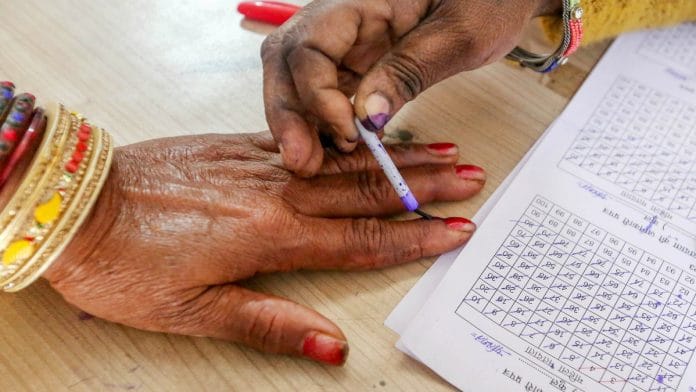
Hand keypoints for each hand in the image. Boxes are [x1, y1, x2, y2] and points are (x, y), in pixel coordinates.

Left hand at [43, 132, 484, 364]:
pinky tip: (365, 134)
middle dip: (423, 187)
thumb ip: (268, 324)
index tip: (455, 230)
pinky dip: (344, 139)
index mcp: (271, 236)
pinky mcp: (239, 145)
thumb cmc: (128, 264)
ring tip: (439, 150)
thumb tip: (329, 346)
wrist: (80, 204)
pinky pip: (307, 140)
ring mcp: (260, 163)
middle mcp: (276, 193)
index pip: (361, 240)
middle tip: (471, 178)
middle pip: (365, 191)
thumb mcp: (195, 312)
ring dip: (395, 157)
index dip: (414, 237)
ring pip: (343, 161)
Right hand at [262, 0, 560, 175]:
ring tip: (311, 164)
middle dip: (288, 114)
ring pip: (297, 82)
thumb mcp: (457, 35)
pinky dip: (322, 125)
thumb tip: (367, 119)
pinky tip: (330, 151)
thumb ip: (408, 72)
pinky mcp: (355, 65)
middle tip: (301, 162)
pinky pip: (325, 95)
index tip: (348, 132)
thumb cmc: (488, 0)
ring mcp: (344, 44)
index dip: (317, 95)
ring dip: (300, 124)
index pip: (309, 48)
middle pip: (286, 64)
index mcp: (357, 1)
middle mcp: (340, 21)